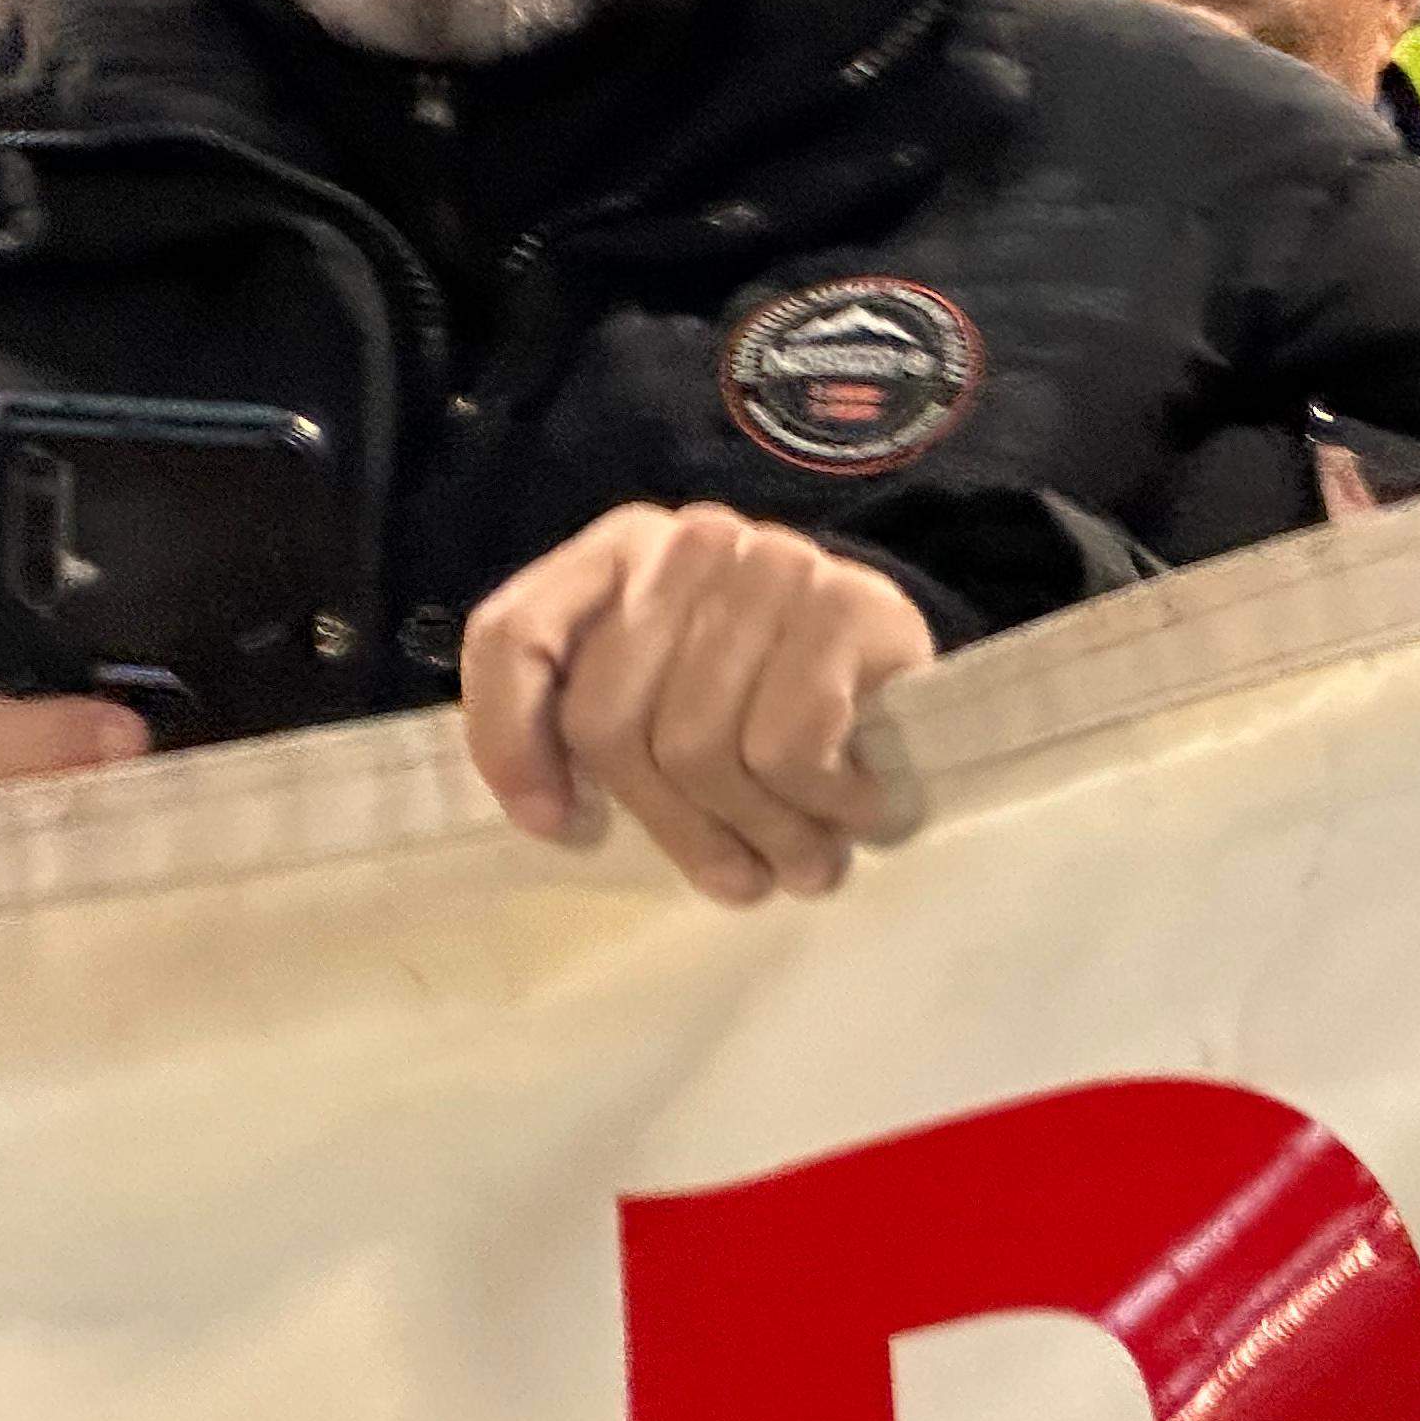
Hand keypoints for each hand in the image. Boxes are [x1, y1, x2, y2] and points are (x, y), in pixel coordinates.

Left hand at [461, 505, 933, 904]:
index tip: (555, 825)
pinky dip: (816, 804)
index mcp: (618, 551)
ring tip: (794, 863)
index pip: (513, 636)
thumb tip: (556, 818)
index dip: (510, 743)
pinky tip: (847, 811)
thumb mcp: (665, 686)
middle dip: (669, 823)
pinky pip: (789, 746)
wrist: (909, 652)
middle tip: (728, 876)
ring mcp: (772, 565)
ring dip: (756, 833)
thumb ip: (594, 719)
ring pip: (701, 748)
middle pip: (609, 720)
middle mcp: (689, 544)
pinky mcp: (848, 604)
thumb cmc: (768, 687)